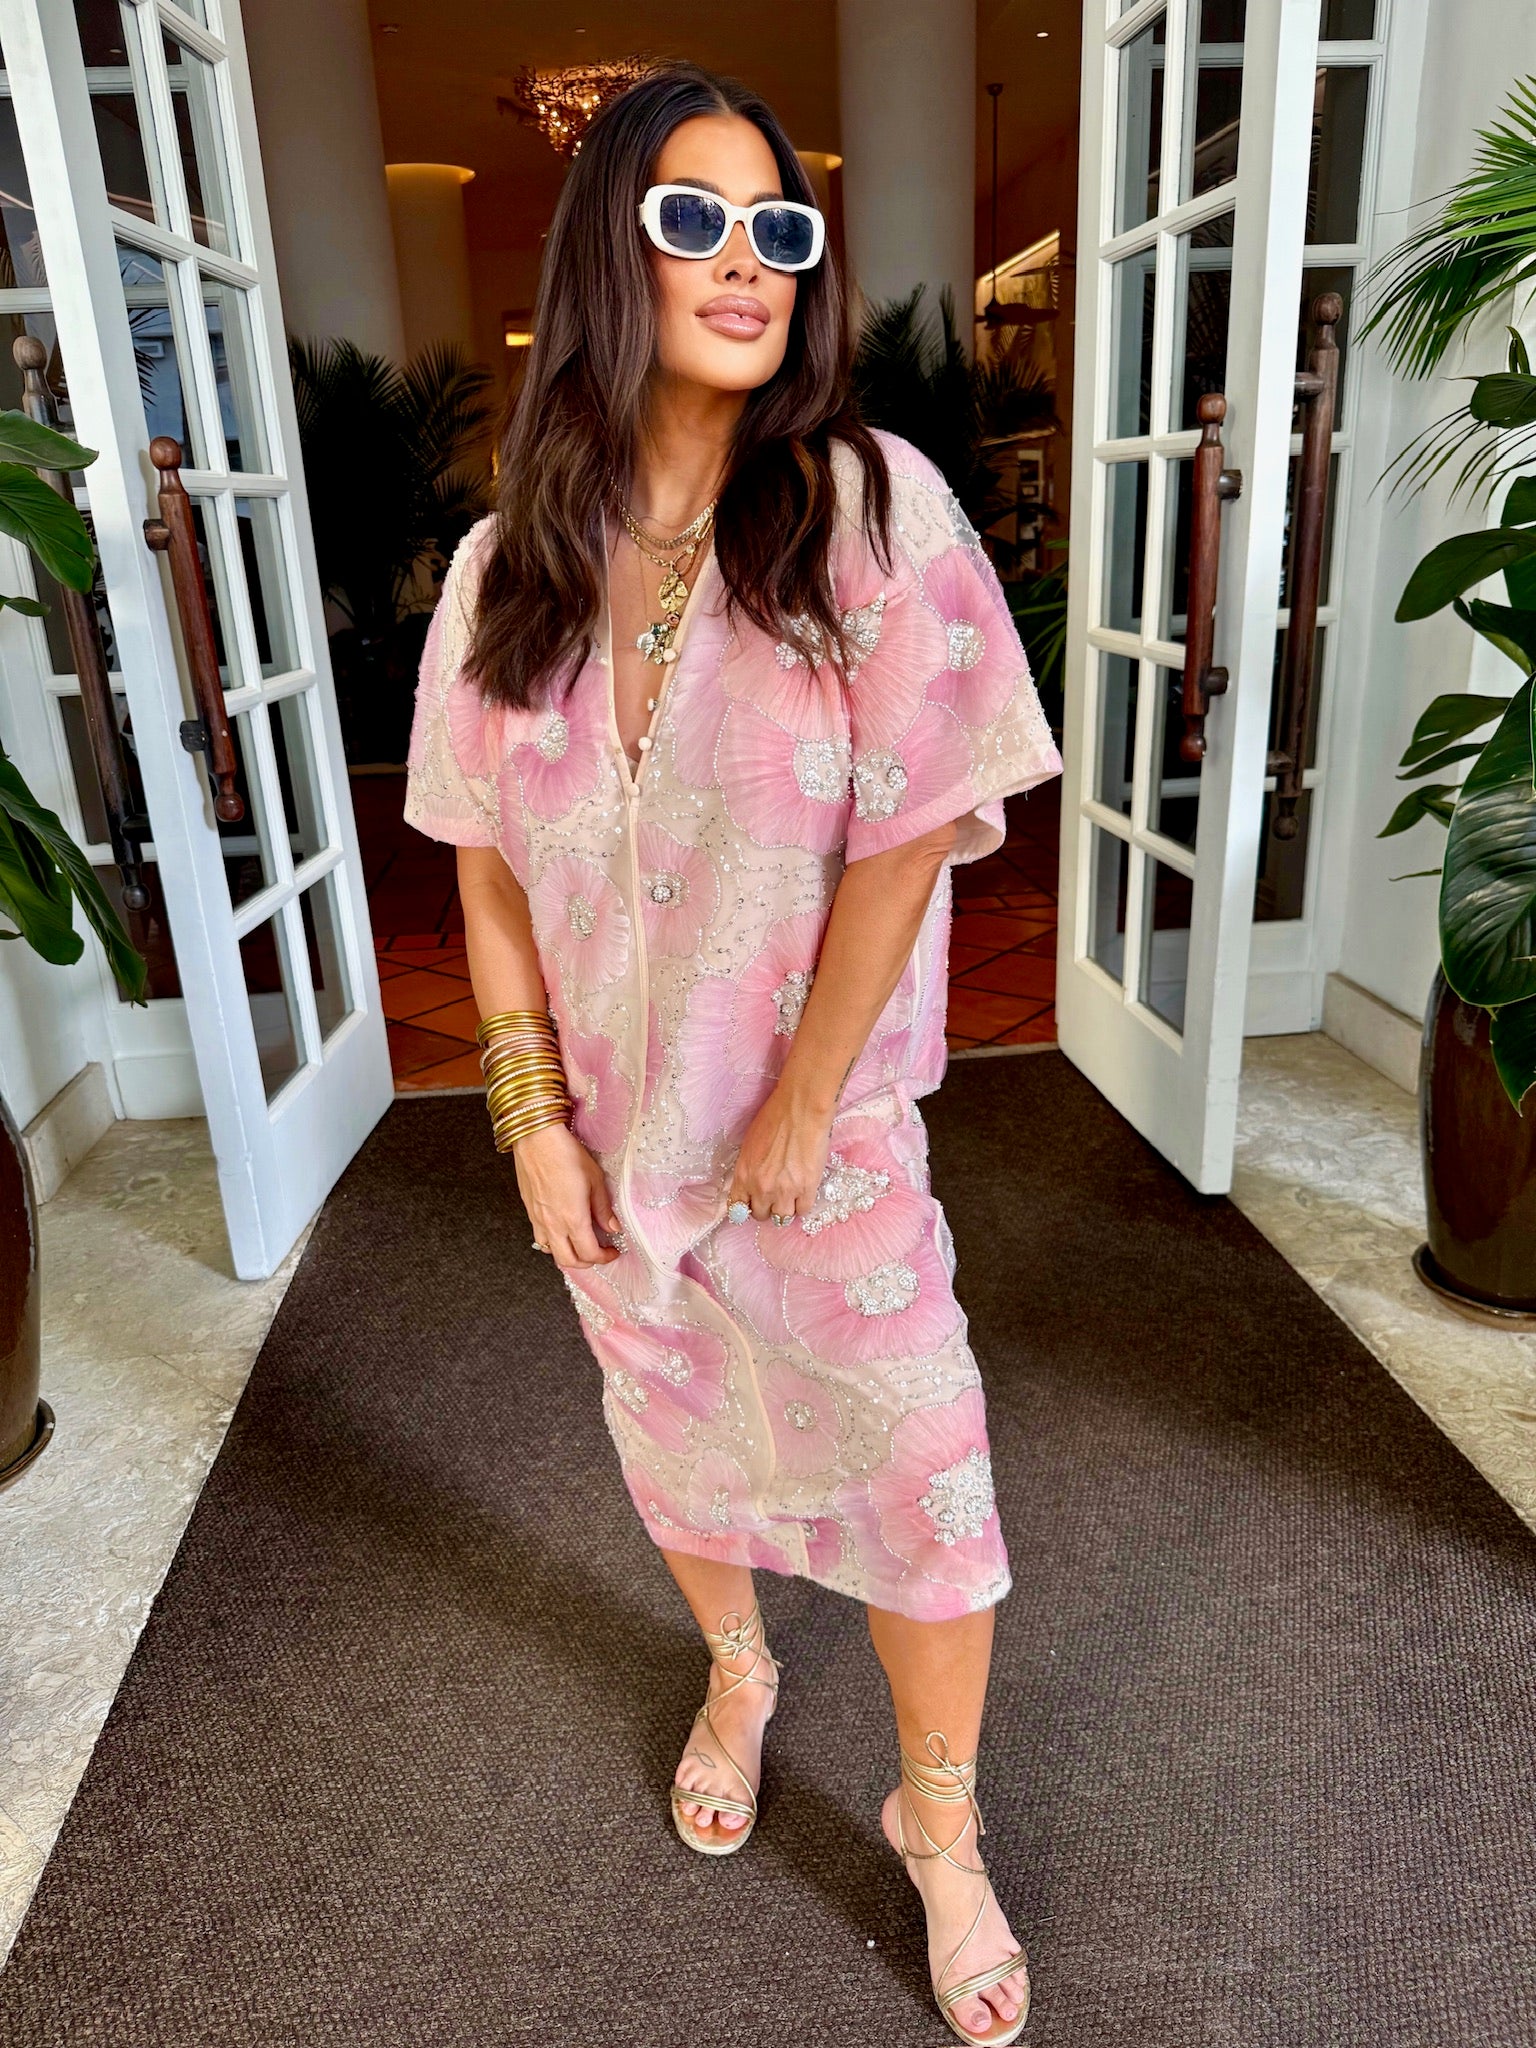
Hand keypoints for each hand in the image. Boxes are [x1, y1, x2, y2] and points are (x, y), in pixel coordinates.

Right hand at [512, 1123, 621, 1268]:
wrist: (536, 1139)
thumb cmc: (566, 1154)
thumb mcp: (595, 1179)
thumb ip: (603, 1208)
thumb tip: (612, 1227)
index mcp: (573, 1219)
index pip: (589, 1253)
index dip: (604, 1257)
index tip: (613, 1251)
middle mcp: (553, 1224)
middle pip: (568, 1261)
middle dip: (586, 1263)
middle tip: (599, 1253)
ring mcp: (538, 1219)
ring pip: (551, 1252)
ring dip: (567, 1255)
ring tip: (580, 1244)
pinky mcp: (529, 1211)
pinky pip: (540, 1238)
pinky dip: (552, 1243)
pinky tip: (562, 1231)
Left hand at [726, 1083, 834, 1224]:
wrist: (800, 1110)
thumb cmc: (774, 1118)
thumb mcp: (749, 1145)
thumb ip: (749, 1169)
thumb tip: (753, 1185)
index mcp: (743, 1175)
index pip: (737, 1208)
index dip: (746, 1208)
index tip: (753, 1204)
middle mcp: (761, 1188)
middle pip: (760, 1215)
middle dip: (767, 1207)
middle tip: (775, 1196)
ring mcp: (785, 1191)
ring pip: (781, 1218)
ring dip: (785, 1209)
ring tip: (791, 1196)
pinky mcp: (807, 1189)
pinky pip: (803, 1210)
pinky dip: (803, 1204)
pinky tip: (804, 1191)